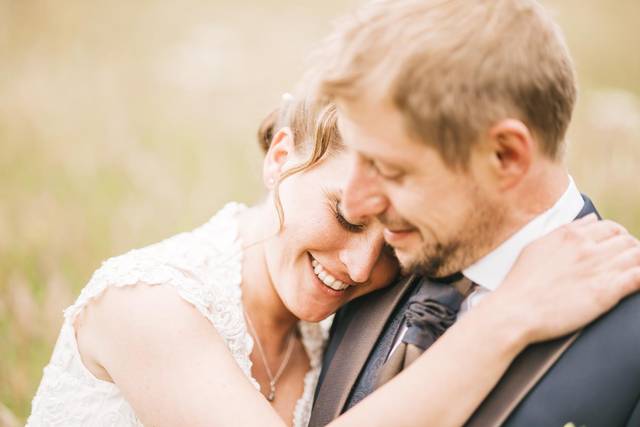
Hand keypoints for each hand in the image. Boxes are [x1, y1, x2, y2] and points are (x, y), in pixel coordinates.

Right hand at [489, 214, 639, 342]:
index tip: (616, 247)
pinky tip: (637, 283)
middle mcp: (587, 248)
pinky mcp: (606, 292)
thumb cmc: (521, 282)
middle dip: (631, 249)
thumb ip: (565, 230)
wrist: (516, 309)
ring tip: (632, 272)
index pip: (609, 227)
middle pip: (627, 240)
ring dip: (638, 262)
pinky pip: (638, 277)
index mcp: (571, 236)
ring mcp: (598, 268)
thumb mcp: (537, 246)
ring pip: (637, 255)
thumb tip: (588, 220)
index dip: (617, 237)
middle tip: (627, 262)